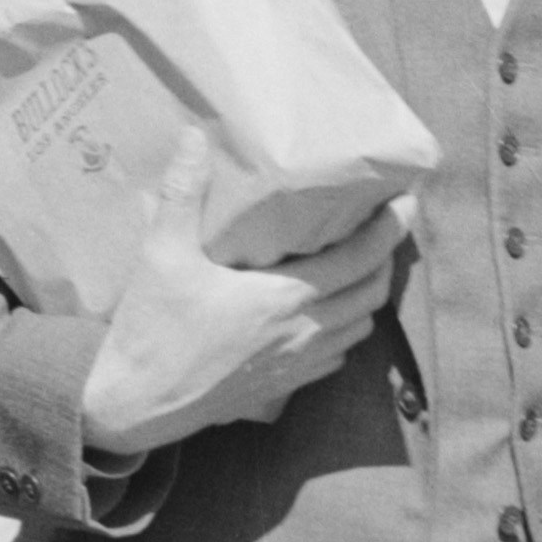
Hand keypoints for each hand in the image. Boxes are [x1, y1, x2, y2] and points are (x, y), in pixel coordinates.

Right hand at [77, 132, 407, 457]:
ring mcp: (295, 366)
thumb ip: (182, 193)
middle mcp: (301, 333)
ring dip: (369, 297)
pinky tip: (329, 316)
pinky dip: (346, 332)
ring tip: (364, 266)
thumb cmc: (151, 329)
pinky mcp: (281, 388)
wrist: (135, 404)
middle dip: (387, 258)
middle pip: (371, 295)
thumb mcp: (163, 254)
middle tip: (389, 227)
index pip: (359, 260)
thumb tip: (193, 137)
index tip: (406, 202)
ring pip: (359, 330)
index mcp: (283, 298)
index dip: (389, 230)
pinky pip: (334, 358)